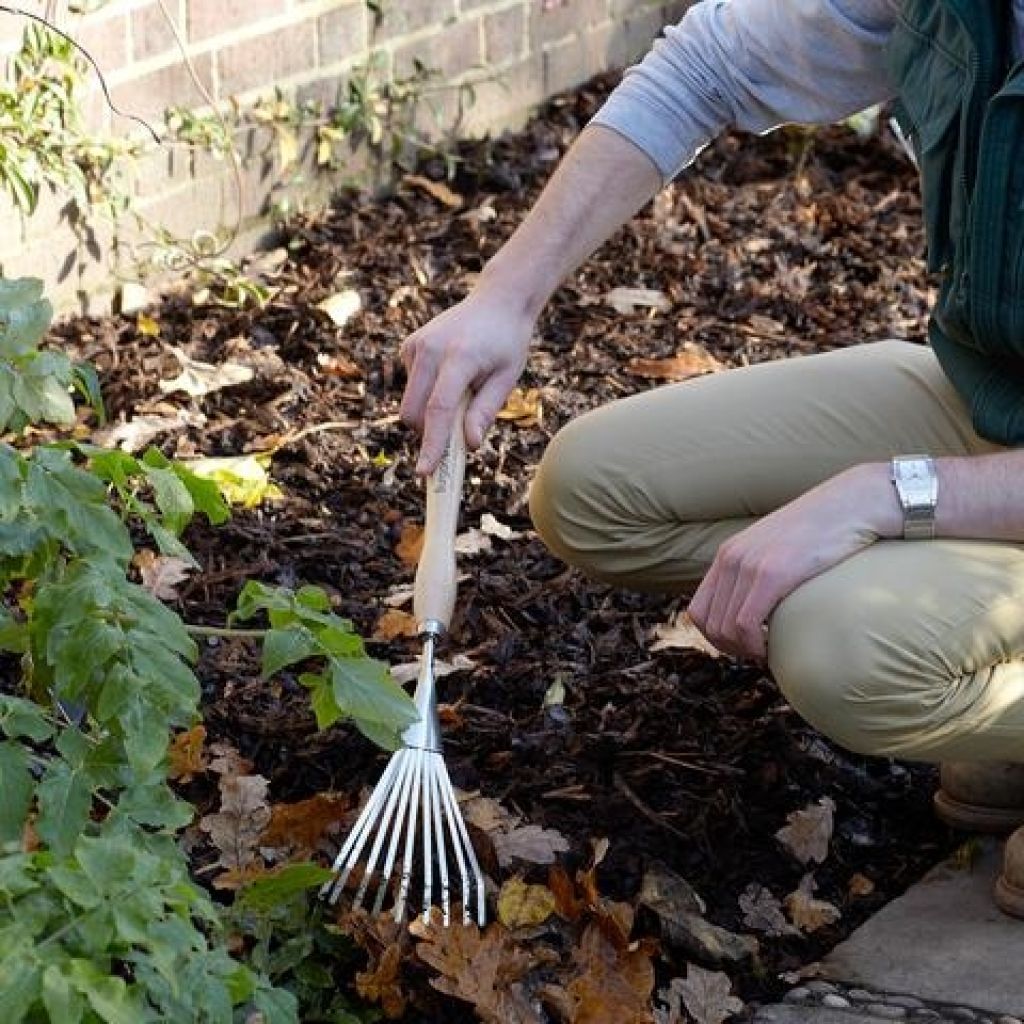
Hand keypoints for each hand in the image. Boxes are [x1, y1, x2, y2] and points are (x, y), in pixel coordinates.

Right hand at [400, 287, 532, 473]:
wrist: (496, 300)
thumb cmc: (507, 342)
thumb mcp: (507, 378)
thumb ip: (485, 411)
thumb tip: (468, 445)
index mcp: (459, 357)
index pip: (439, 409)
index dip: (431, 444)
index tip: (424, 472)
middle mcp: (429, 349)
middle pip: (414, 413)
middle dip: (429, 434)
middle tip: (457, 437)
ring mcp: (415, 346)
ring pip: (410, 405)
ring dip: (430, 414)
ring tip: (463, 393)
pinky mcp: (408, 347)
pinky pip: (412, 389)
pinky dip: (428, 396)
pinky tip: (451, 377)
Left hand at [688, 463, 900, 659]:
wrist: (853, 503)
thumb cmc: (826, 531)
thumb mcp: (781, 549)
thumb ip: (763, 572)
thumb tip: (763, 608)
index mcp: (728, 554)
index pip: (698, 610)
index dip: (716, 638)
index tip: (744, 646)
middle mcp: (731, 558)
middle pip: (708, 624)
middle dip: (731, 649)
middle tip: (760, 654)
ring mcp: (749, 564)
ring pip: (725, 629)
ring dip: (744, 650)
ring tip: (769, 652)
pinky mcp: (772, 573)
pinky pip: (745, 624)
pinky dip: (755, 646)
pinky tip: (774, 648)